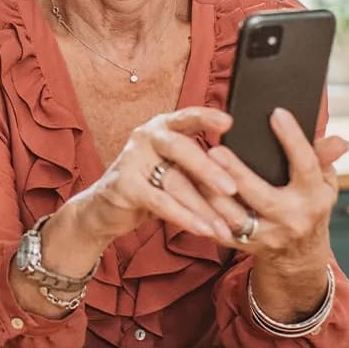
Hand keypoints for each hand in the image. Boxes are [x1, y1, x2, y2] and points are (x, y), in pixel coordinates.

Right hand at [67, 106, 240, 250]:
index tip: (229, 122)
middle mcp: (146, 137)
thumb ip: (199, 167)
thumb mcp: (175, 170)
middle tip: (232, 189)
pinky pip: (161, 202)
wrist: (105, 210)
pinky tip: (204, 230)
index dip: (206, 118)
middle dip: (209, 170)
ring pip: (174, 181)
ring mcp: (132, 159)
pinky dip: (185, 218)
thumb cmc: (149, 187)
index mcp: (162, 128)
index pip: (186, 118)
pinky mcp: (124, 185)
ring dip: (203, 207)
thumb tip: (243, 179)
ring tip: (226, 226)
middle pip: (182, 148)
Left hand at [206, 106, 346, 261]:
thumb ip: (322, 158)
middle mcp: (291, 219)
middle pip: (261, 195)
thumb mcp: (322, 182)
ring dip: (210, 192)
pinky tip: (188, 190)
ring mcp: (267, 236)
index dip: (293, 139)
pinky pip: (218, 229)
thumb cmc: (308, 205)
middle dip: (237, 173)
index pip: (306, 165)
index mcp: (314, 198)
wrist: (298, 255)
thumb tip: (339, 141)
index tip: (276, 113)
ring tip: (193, 167)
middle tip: (215, 150)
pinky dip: (202, 212)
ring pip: (233, 215)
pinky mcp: (244, 246)